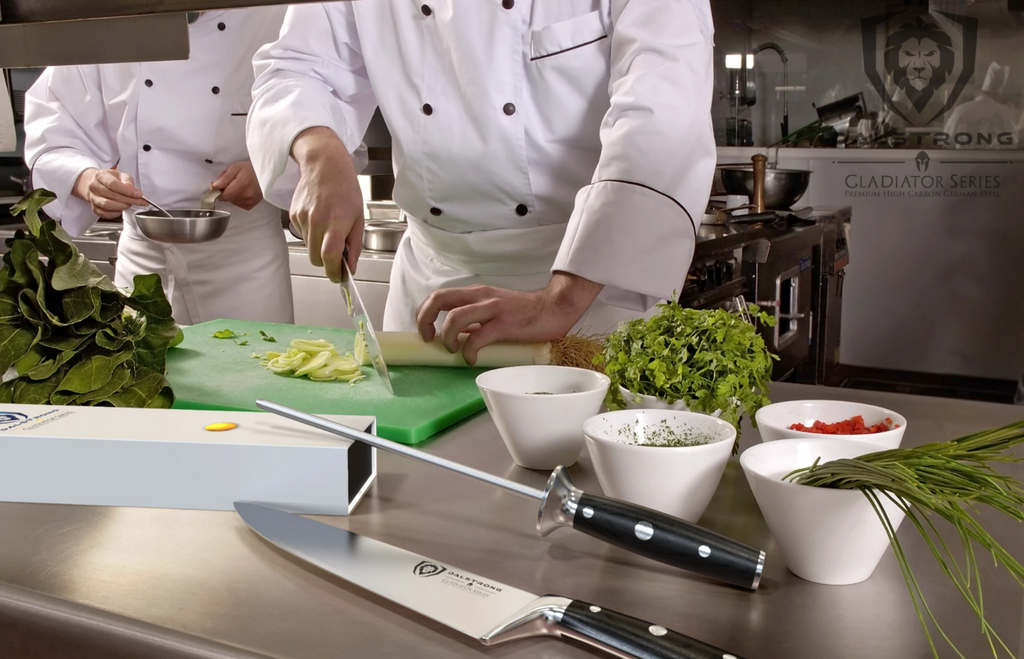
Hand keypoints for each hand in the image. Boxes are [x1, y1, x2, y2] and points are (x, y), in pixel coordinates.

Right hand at [72, 168, 142, 218]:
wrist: (98, 184)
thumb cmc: (111, 179)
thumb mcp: (121, 175)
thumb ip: (128, 181)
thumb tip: (134, 191)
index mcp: (100, 176)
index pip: (113, 184)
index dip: (127, 191)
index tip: (139, 195)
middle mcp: (94, 187)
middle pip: (112, 196)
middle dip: (129, 200)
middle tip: (139, 201)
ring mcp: (93, 198)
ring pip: (108, 205)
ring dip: (122, 206)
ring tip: (129, 204)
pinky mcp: (94, 208)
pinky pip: (106, 214)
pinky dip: (116, 213)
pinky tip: (121, 208)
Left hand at [212, 161, 263, 210]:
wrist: (266, 174)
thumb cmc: (251, 169)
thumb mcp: (235, 168)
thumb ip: (224, 178)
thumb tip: (214, 186)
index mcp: (241, 186)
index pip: (223, 195)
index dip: (217, 190)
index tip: (218, 183)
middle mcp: (245, 197)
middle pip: (226, 198)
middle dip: (225, 190)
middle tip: (230, 181)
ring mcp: (248, 202)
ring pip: (231, 201)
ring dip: (231, 195)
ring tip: (238, 185)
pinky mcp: (250, 206)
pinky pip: (238, 204)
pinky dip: (237, 198)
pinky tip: (242, 191)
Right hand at [289, 127, 362, 281]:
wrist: (323, 164)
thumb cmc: (345, 187)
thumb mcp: (358, 216)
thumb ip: (354, 244)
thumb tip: (350, 267)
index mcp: (337, 221)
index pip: (330, 256)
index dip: (333, 272)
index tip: (338, 277)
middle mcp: (317, 220)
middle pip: (316, 258)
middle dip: (326, 263)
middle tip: (337, 257)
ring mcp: (303, 218)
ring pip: (308, 249)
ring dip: (318, 248)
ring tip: (329, 230)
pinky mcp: (293, 215)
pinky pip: (302, 235)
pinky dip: (311, 235)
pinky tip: (319, 218)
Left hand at [416, 273, 603, 364]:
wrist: (554, 309)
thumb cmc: (524, 313)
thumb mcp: (494, 310)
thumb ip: (475, 320)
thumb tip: (455, 335)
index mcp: (476, 293)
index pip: (439, 295)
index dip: (424, 312)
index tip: (425, 331)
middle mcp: (480, 296)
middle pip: (439, 299)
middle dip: (425, 320)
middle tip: (429, 339)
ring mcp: (492, 309)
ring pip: (454, 317)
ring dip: (446, 337)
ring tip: (453, 350)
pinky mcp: (504, 323)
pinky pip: (477, 337)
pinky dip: (468, 351)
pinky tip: (471, 359)